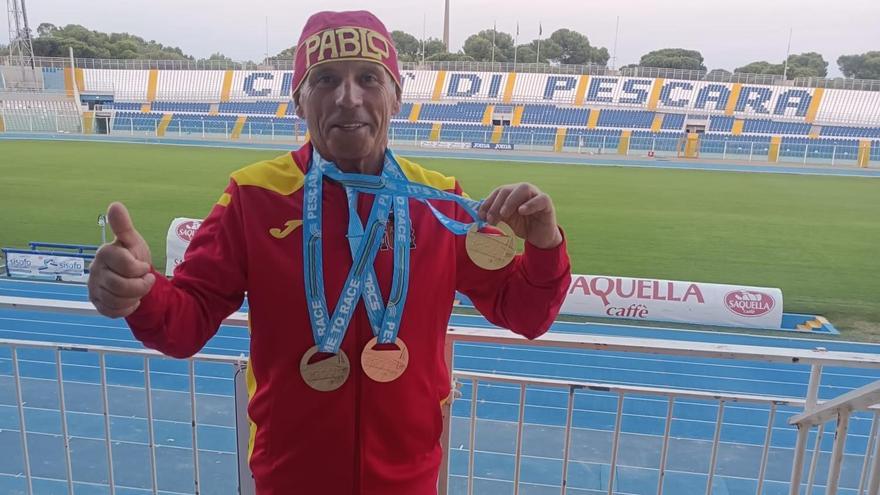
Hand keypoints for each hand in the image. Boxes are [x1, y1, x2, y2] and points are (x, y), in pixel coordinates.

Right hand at [88, 202, 154, 317]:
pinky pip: (112, 312)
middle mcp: (94, 270)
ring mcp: (93, 287)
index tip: (143, 266)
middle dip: (140, 286)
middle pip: (121, 286)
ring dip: (135, 297)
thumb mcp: (133, 241)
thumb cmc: (132, 256)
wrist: (133, 277)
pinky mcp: (96, 303)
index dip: (140, 269)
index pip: (126, 266)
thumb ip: (123, 226)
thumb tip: (115, 205)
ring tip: (138, 289)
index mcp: (104, 253)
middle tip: (146, 280)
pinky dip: (127, 308)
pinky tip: (130, 300)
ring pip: (117, 300)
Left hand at [478, 183, 562, 248]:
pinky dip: (530, 204)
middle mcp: (523, 191)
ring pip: (523, 189)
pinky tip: (521, 211)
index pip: (498, 192)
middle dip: (496, 204)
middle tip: (491, 219)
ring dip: (510, 201)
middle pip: (508, 189)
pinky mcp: (547, 203)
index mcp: (512, 193)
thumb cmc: (522, 226)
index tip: (481, 215)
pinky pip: (540, 199)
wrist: (539, 238)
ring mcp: (536, 195)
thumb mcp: (506, 221)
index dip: (488, 202)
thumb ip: (495, 216)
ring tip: (504, 214)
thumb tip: (479, 215)